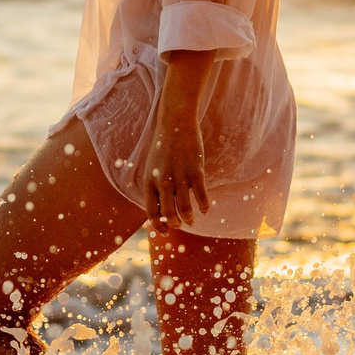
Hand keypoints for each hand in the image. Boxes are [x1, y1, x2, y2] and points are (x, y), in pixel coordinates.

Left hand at [139, 110, 210, 227]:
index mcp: (149, 181)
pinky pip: (201, 196)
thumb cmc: (164, 147)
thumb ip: (155, 186)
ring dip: (189, 219)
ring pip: (184, 209)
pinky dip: (204, 206)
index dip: (158, 226)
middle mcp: (163, 182)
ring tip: (192, 219)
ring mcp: (180, 177)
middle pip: (168, 215)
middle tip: (181, 224)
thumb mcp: (152, 167)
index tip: (165, 231)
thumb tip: (161, 208)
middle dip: (175, 224)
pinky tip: (205, 208)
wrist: (176, 123)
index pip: (151, 212)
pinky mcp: (196, 172)